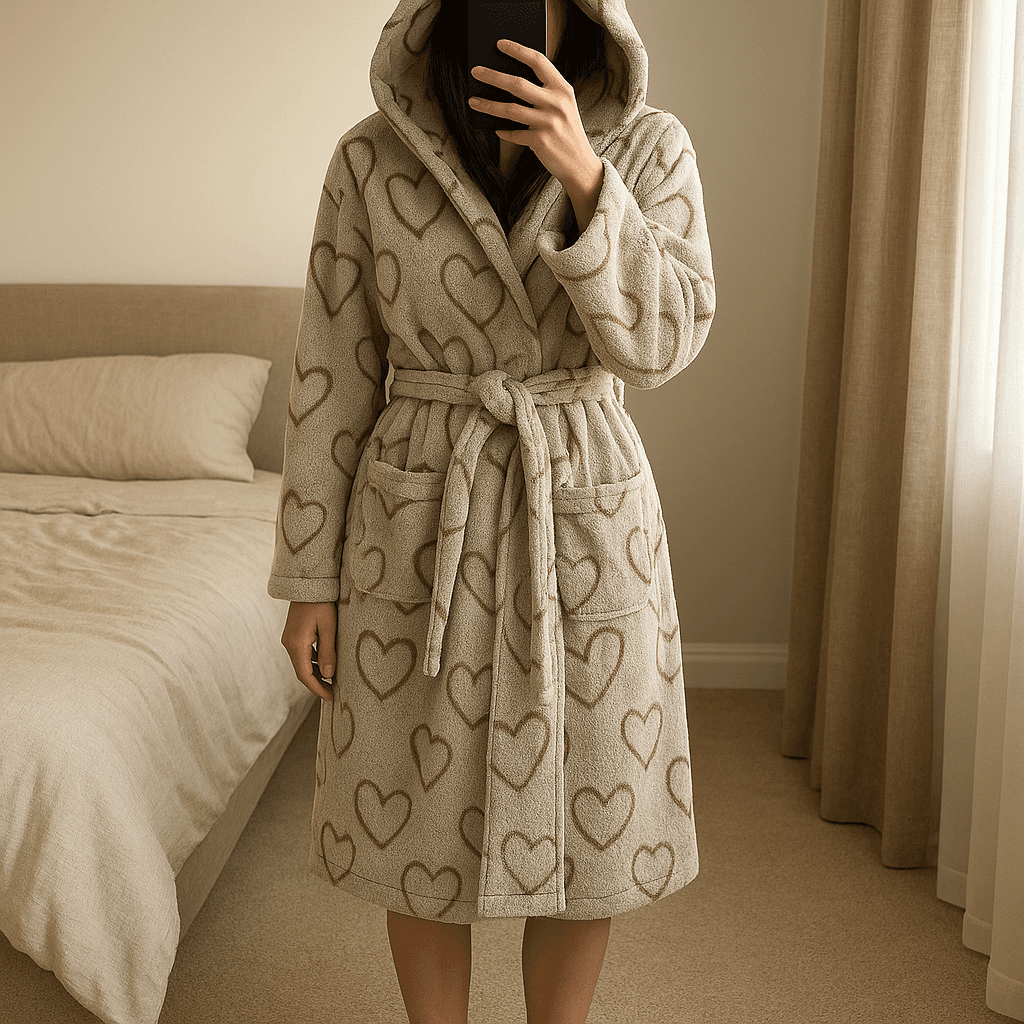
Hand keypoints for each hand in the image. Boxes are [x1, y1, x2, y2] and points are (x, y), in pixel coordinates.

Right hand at [281, 601, 336, 701]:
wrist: (307, 584)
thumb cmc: (321, 603)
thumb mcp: (329, 627)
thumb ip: (328, 651)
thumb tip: (329, 675)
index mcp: (297, 645)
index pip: (305, 676)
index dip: (318, 689)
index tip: (331, 698)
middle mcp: (289, 644)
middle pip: (302, 672)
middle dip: (317, 684)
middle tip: (333, 693)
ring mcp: (289, 639)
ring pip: (302, 664)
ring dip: (315, 674)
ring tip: (332, 681)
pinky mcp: (293, 634)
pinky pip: (302, 654)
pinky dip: (312, 663)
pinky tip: (325, 664)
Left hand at [468, 38, 601, 189]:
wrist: (580, 164)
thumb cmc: (566, 132)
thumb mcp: (563, 106)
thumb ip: (545, 93)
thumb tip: (510, 82)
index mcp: (562, 89)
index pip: (538, 61)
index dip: (518, 50)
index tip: (499, 44)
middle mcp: (556, 103)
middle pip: (518, 84)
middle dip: (493, 76)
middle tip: (475, 71)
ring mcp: (548, 123)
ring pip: (510, 109)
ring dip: (488, 105)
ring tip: (473, 101)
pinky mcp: (540, 142)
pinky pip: (514, 134)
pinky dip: (503, 131)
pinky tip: (495, 128)